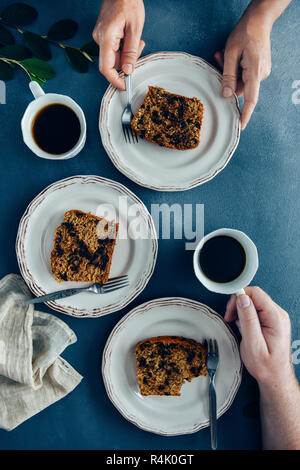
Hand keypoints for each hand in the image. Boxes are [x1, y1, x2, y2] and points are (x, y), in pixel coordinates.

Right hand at [93, 0, 144, 89]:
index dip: (115, 80)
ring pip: (114, 57)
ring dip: (127, 54)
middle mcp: (99, 39)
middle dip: (127, 62)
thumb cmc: (128, 2)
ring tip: (137, 41)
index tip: (125, 86)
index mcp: (106, 38)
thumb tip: (128, 70)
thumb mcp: (135, 28)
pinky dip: (123, 48)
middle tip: (139, 49)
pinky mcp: (103, 35)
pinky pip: (113, 49)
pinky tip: (130, 38)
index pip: (106, 68)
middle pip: (112, 63)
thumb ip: (131, 51)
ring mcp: (100, 37)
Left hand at [214, 9, 271, 129]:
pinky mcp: (258, 67)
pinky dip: (234, 68)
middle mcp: (260, 74)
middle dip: (226, 80)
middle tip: (218, 60)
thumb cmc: (245, 33)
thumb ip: (228, 76)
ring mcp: (261, 71)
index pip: (250, 100)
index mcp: (255, 72)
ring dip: (228, 72)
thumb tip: (226, 95)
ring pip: (240, 81)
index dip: (244, 115)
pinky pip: (244, 75)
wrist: (259, 19)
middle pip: (240, 88)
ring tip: (222, 55)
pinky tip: (228, 56)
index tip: (240, 127)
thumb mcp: (231, 53)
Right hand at [225, 287, 292, 385]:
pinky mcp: (271, 320)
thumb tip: (242, 298)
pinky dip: (245, 314)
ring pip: (254, 301)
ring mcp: (275, 317)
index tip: (230, 309)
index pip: (256, 293)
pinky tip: (242, 325)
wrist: (275, 377)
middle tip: (230, 317)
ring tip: (235, 322)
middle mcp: (278, 315)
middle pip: (254, 295)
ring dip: (241, 309)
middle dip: (238, 303)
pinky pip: (256, 309)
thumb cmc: (266, 366)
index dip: (239, 297)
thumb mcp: (253, 344)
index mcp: (276, 318)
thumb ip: (248, 319)